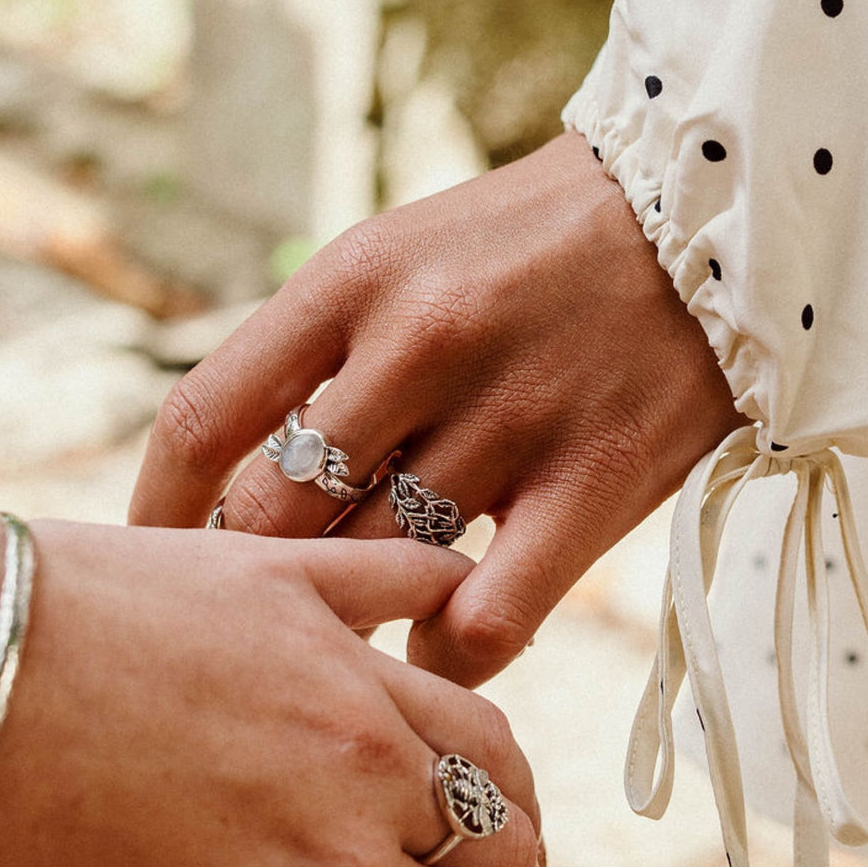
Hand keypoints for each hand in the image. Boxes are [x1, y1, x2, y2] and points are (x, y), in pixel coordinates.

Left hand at [129, 131, 742, 685]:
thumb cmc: (531, 246)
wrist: (711, 210)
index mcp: (352, 278)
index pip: (204, 419)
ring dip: (356, 616)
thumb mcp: (405, 258)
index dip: (159, 511)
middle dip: (258, 575)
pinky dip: (448, 655)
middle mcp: (418, 341)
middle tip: (263, 609)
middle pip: (279, 511)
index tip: (156, 559)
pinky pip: (486, 617)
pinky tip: (441, 653)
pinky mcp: (597, 477)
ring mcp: (510, 412)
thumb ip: (320, 358)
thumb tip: (242, 484)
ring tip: (357, 634)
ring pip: (377, 568)